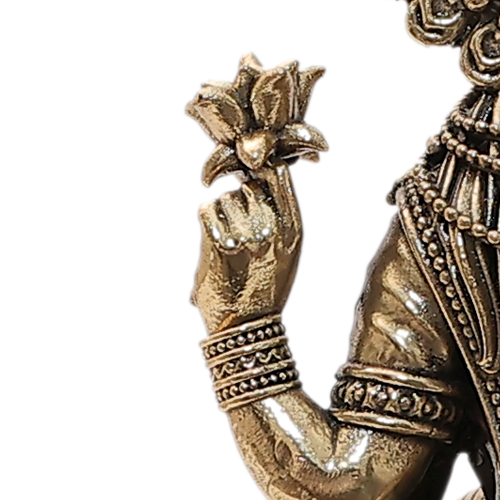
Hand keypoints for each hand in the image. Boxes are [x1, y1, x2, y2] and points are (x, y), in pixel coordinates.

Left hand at [193, 168, 302, 330]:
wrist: (245, 326)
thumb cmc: (264, 287)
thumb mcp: (285, 249)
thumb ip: (278, 213)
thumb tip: (256, 176)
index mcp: (293, 228)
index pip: (278, 174)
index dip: (261, 173)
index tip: (251, 182)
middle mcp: (274, 229)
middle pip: (249, 186)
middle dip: (239, 201)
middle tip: (238, 228)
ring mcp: (247, 235)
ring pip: (225, 198)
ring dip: (221, 214)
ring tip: (227, 241)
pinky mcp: (219, 243)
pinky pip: (207, 210)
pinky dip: (206, 221)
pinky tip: (212, 240)